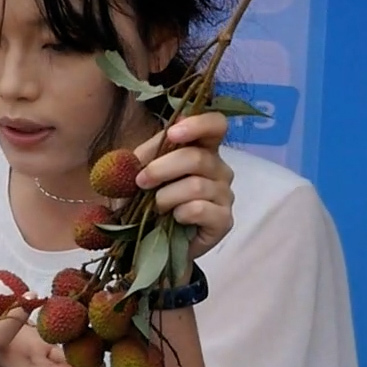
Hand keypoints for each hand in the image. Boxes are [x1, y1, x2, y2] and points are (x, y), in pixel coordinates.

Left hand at [132, 111, 234, 263]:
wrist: (153, 242)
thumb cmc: (149, 201)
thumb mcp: (141, 173)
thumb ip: (146, 155)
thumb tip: (150, 145)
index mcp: (202, 149)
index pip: (215, 125)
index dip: (198, 124)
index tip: (173, 133)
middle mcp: (219, 169)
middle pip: (198, 158)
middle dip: (161, 169)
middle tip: (141, 182)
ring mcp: (224, 195)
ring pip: (196, 186)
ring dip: (165, 197)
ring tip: (156, 207)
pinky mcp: (223, 221)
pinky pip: (200, 209)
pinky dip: (179, 214)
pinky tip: (174, 219)